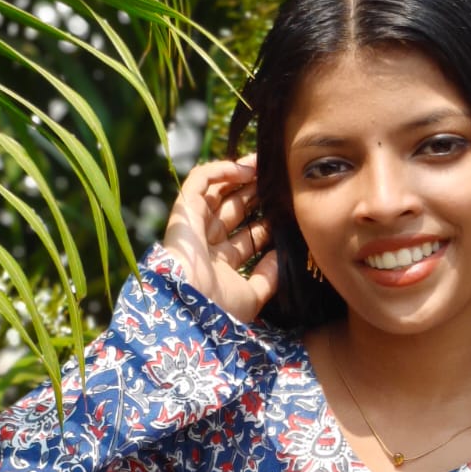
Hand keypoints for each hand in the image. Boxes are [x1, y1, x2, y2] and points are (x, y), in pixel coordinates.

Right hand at [161, 154, 278, 321]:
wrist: (192, 306)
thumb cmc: (221, 307)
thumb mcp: (253, 296)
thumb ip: (268, 277)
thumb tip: (280, 256)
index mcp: (222, 264)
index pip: (248, 238)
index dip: (265, 223)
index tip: (286, 212)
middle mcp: (208, 244)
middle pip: (234, 211)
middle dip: (254, 195)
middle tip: (276, 181)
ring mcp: (195, 226)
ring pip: (218, 192)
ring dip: (239, 177)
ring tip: (263, 164)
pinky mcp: (184, 210)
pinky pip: (200, 181)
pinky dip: (220, 170)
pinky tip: (244, 167)